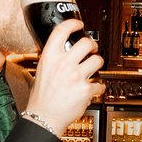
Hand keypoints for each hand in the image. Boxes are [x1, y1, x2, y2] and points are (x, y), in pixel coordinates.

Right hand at [26, 18, 104, 133]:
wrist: (43, 118)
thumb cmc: (41, 98)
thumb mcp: (42, 72)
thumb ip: (53, 60)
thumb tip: (65, 52)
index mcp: (50, 57)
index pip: (62, 31)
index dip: (73, 23)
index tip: (79, 24)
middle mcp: (63, 64)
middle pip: (86, 43)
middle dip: (92, 45)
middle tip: (92, 49)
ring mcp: (75, 76)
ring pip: (97, 60)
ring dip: (98, 64)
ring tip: (94, 68)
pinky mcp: (85, 90)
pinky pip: (100, 84)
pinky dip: (99, 88)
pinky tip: (93, 89)